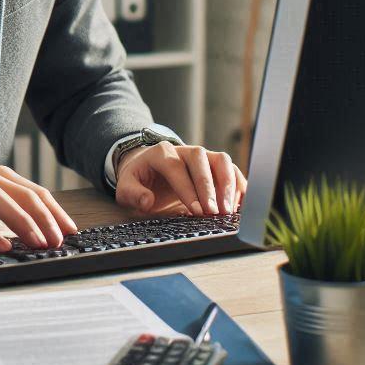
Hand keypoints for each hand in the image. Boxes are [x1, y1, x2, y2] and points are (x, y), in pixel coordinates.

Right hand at [0, 166, 77, 250]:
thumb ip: (7, 218)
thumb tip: (43, 237)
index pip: (35, 192)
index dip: (55, 211)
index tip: (71, 232)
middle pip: (23, 193)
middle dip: (45, 217)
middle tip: (58, 241)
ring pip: (1, 199)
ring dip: (23, 221)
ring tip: (38, 243)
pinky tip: (3, 246)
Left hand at [115, 143, 246, 216]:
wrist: (149, 169)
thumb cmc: (140, 180)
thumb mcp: (126, 187)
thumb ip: (132, 193)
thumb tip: (146, 201)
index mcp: (161, 153)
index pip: (176, 167)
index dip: (188, 189)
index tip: (197, 211)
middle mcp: (184, 150)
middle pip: (201, 161)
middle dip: (209, 188)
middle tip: (214, 213)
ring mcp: (203, 155)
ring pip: (221, 161)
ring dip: (228, 185)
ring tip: (228, 211)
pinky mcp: (215, 164)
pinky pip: (232, 170)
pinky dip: (238, 186)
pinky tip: (239, 206)